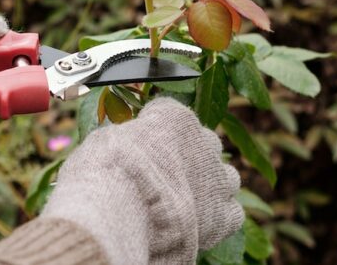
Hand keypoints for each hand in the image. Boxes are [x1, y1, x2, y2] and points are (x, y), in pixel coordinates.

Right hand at [42, 98, 243, 264]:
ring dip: (209, 185)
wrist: (118, 210)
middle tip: (163, 176)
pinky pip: (232, 212)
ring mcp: (218, 178)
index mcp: (175, 117)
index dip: (153, 130)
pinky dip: (218, 216)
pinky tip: (196, 222)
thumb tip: (125, 145)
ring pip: (225, 177)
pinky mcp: (224, 215)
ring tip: (183, 202)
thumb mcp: (106, 138)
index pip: (171, 114)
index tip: (139, 145)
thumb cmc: (104, 171)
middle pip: (204, 143)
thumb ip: (126, 138)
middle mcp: (204, 141)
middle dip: (187, 156)